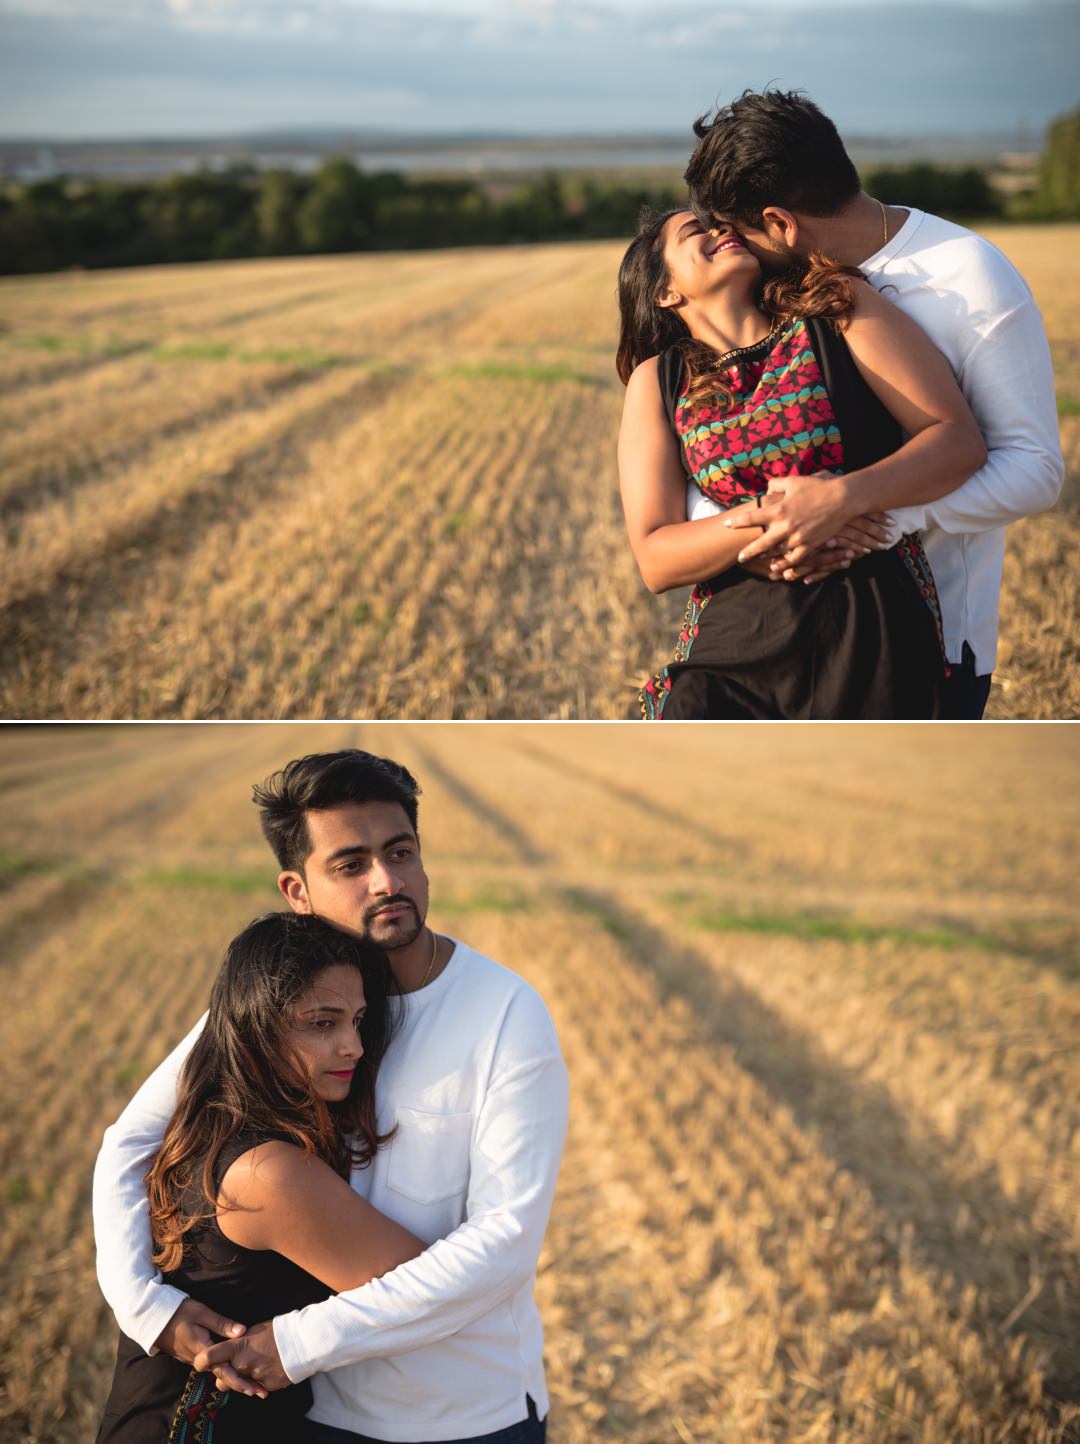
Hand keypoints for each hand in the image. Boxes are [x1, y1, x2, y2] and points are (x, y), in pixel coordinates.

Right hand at [156, 1299, 266, 1400]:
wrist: (154, 1319)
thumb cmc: (179, 1312)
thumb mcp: (201, 1313)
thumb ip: (221, 1323)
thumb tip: (242, 1331)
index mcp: (202, 1350)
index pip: (223, 1370)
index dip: (239, 1381)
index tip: (253, 1389)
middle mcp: (198, 1360)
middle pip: (222, 1376)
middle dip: (242, 1385)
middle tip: (261, 1392)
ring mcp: (195, 1360)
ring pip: (217, 1373)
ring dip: (235, 1380)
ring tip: (254, 1386)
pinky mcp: (194, 1357)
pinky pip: (212, 1368)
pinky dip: (226, 1372)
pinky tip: (237, 1372)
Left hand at [194, 1318, 289, 1394]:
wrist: (304, 1342)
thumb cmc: (279, 1330)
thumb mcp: (255, 1329)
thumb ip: (239, 1342)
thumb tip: (231, 1347)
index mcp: (237, 1347)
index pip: (207, 1358)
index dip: (201, 1362)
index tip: (201, 1362)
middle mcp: (242, 1365)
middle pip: (221, 1379)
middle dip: (224, 1376)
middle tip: (232, 1367)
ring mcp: (254, 1378)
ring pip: (238, 1386)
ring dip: (242, 1380)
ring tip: (255, 1366)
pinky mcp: (266, 1387)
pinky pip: (256, 1388)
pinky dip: (258, 1382)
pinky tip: (268, 1369)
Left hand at [724, 471, 859, 563]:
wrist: (842, 499)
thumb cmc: (817, 487)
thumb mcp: (794, 481)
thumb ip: (776, 485)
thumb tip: (766, 491)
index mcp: (778, 510)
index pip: (752, 517)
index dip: (737, 522)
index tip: (726, 526)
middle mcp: (785, 526)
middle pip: (761, 543)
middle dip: (748, 552)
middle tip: (739, 558)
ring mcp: (797, 538)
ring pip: (777, 553)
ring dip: (767, 558)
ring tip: (760, 560)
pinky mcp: (809, 545)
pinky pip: (795, 559)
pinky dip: (786, 564)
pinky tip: (781, 567)